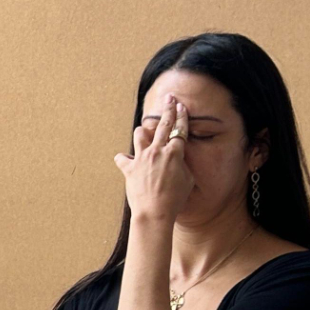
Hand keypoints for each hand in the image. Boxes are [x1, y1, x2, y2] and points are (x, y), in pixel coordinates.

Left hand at [114, 95, 193, 223]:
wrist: (154, 212)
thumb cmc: (175, 199)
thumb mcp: (187, 180)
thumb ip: (182, 165)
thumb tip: (178, 160)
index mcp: (175, 153)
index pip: (180, 129)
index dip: (182, 116)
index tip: (181, 106)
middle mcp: (158, 151)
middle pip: (163, 124)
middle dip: (167, 109)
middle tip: (169, 98)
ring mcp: (142, 158)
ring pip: (140, 134)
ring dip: (142, 131)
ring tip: (143, 130)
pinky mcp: (129, 168)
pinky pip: (122, 158)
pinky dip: (123, 158)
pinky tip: (123, 159)